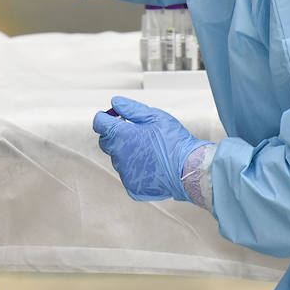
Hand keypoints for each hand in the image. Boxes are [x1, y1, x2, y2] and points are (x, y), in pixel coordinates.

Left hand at [91, 96, 209, 201]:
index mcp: (122, 135)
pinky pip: (128, 174)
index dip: (104, 118)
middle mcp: (119, 155)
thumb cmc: (174, 141)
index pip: (100, 124)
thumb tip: (115, 103)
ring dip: (127, 153)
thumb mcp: (155, 116)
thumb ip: (131, 109)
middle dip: (114, 135)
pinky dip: (136, 169)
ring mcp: (125, 172)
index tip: (110, 117)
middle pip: (106, 142)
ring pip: (118, 159)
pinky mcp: (132, 186)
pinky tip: (151, 165)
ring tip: (149, 151)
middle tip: (132, 133)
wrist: (189, 169)